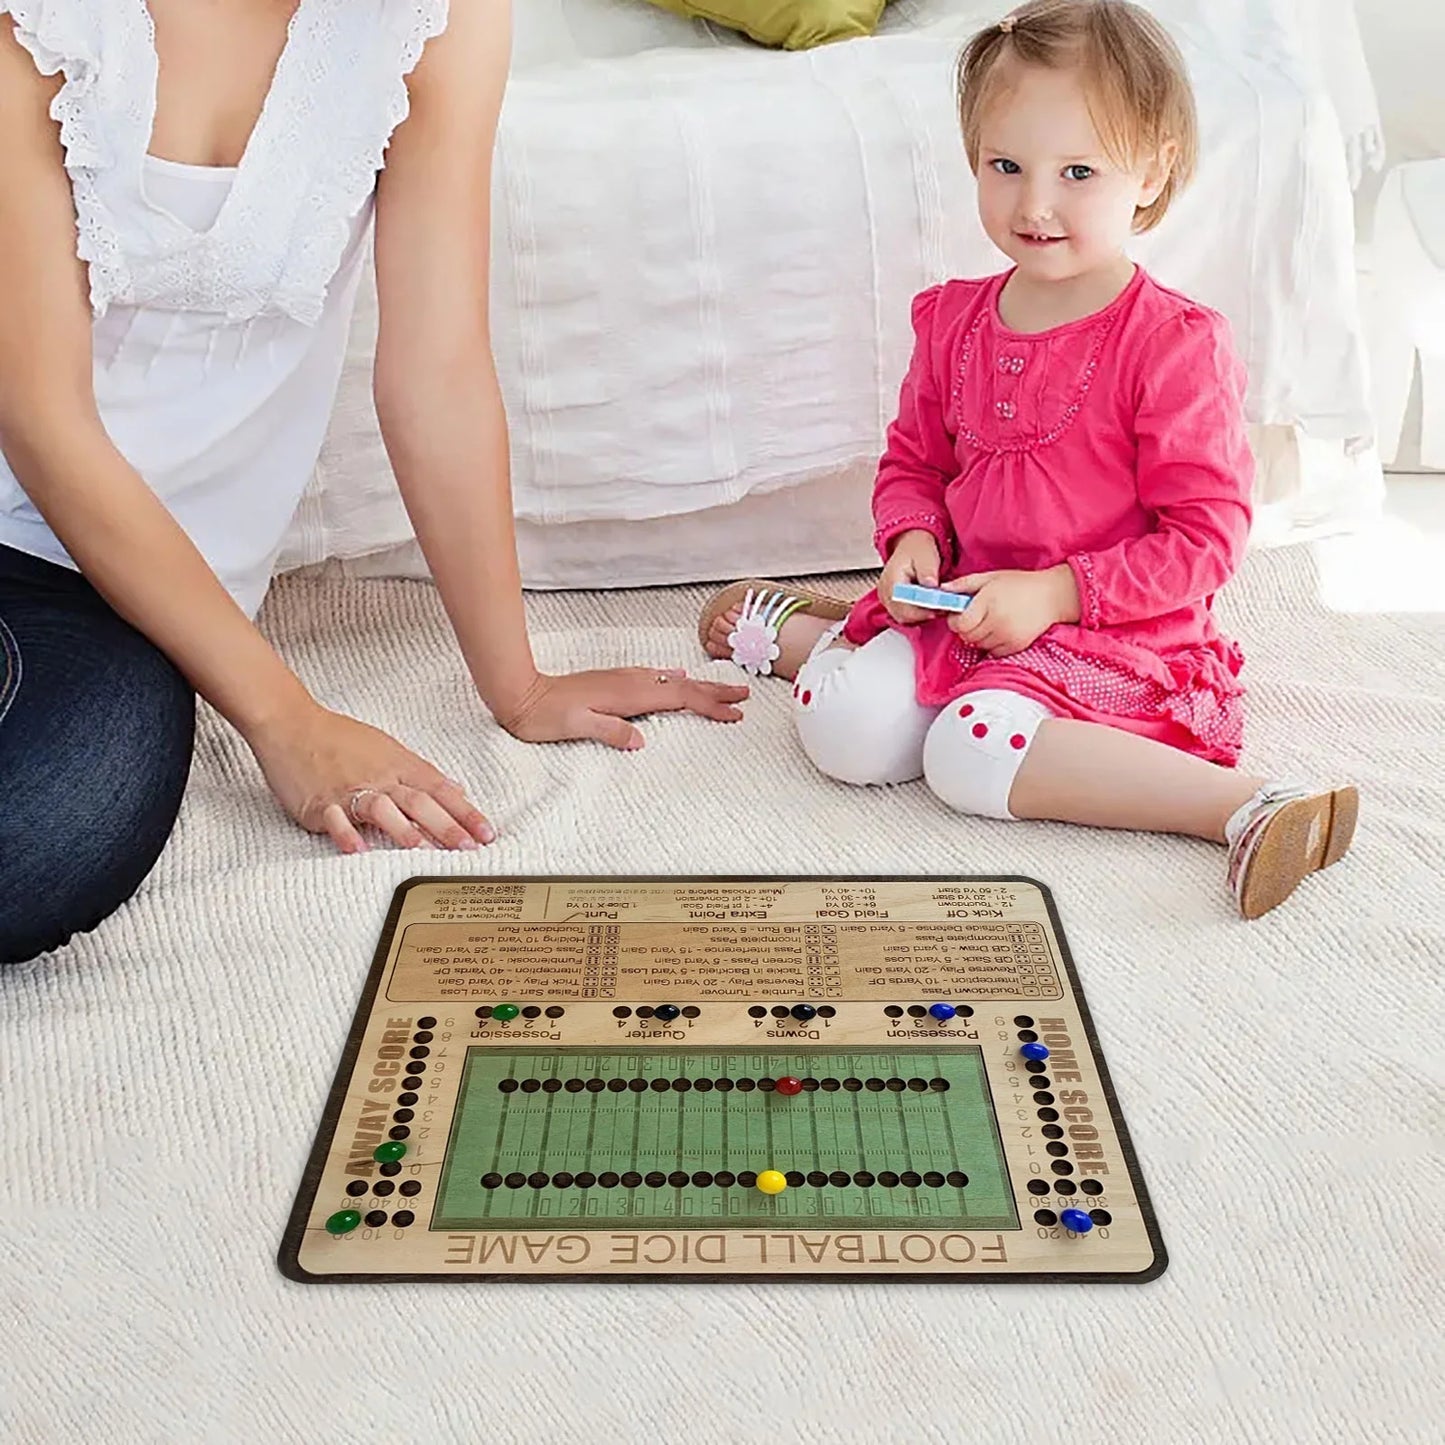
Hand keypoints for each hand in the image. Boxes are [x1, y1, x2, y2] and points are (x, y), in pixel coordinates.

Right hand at [247, 702, 494, 853]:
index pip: (441, 791)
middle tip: (469, 848)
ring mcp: (350, 790)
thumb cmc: (339, 739)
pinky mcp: (320, 803)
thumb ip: (422, 774)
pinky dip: (347, 834)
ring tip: (422, 851)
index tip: (487, 834)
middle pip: (419, 802)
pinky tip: (358, 851)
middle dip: (446, 826)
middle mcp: (380, 778)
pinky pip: (335, 820)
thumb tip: (457, 790)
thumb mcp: (389, 750)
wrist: (292, 724)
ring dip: (403, 830)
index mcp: (399, 765)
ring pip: (382, 809)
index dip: (466, 813)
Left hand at [494, 667, 748, 748]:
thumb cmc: (545, 715)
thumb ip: (610, 731)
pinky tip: (679, 678)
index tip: (735, 713)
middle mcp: (631, 682)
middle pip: (683, 686)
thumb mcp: (576, 727)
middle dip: (715, 691)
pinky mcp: (616, 682)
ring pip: (672, 681)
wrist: (521, 694)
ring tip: (722, 689)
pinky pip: (657, 679)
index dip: (710, 705)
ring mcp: (624, 680)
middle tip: (744, 695)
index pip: (680, 699)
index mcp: (628, 694)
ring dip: (700, 686)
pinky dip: (676, 681)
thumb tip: (640, 740)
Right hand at [880, 530, 944, 624]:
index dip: (923, 610)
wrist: (912, 546)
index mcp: (892, 580)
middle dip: (924, 614)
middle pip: (903, 615)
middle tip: (942, 607)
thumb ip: (928, 571)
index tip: (939, 607)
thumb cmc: (918, 550)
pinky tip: (928, 606)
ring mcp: (886, 598)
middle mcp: (885, 591)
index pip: (904, 605)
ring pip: (904, 619)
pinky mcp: (891, 603)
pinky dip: (917, 614)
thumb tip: (931, 585)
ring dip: (921, 615)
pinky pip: (904, 616)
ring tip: (936, 605)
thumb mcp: (927, 556)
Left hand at [946, 565, 1078, 656]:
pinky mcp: (1016, 646)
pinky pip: (992, 651)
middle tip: (976, 616)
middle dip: (966, 628)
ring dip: (979, 636)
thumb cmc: (1019, 584)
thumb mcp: (990, 577)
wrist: (1052, 596)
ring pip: (978, 645)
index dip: (956, 620)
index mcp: (989, 602)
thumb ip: (963, 584)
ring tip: (991, 621)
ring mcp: (1008, 636)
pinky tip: (1000, 630)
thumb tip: (941, 590)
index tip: (961, 613)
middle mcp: (998, 622)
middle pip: (967, 636)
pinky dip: (992, 644)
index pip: (960, 624)